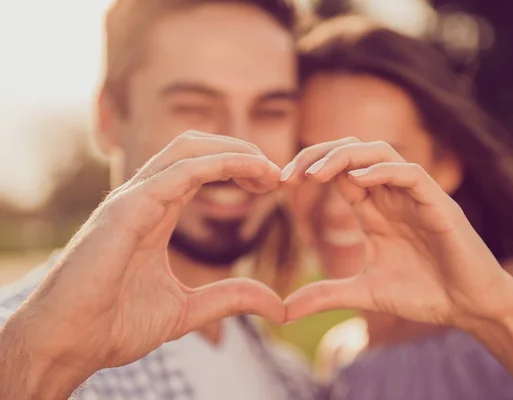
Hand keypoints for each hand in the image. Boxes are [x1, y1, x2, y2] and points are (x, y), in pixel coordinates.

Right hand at [5, 131, 284, 379]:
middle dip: (240, 152)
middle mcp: (144, 197)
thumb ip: (230, 298)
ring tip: (270, 170)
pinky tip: (253, 170)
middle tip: (277, 175)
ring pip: (189, 148)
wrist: (67, 345)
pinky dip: (222, 163)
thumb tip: (277, 304)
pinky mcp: (127, 208)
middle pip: (197, 147)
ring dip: (236, 151)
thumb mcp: (187, 309)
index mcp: (155, 212)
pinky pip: (181, 171)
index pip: (200, 169)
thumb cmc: (113, 324)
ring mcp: (133, 198)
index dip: (239, 169)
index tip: (273, 184)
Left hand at [282, 138, 512, 328]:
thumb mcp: (364, 294)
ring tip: (315, 173)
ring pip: (380, 152)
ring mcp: (415, 197)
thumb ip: (325, 295)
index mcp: (374, 210)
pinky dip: (385, 171)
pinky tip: (359, 180)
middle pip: (353, 153)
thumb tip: (283, 311)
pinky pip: (411, 174)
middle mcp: (391, 196)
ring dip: (345, 156)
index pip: (338, 172)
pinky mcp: (439, 204)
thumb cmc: (424, 295)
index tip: (279, 183)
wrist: (470, 309)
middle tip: (287, 175)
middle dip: (317, 155)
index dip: (308, 169)